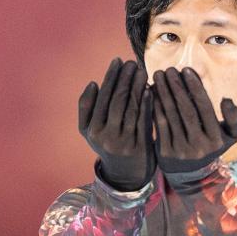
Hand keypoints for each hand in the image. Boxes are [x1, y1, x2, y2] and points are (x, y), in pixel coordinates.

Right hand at [78, 57, 156, 189]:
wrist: (125, 173)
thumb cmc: (107, 143)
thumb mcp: (90, 130)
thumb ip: (86, 107)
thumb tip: (93, 84)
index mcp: (92, 130)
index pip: (103, 97)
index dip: (111, 77)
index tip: (118, 61)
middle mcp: (107, 137)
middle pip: (117, 101)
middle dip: (125, 78)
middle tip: (131, 62)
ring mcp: (125, 142)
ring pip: (131, 108)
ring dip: (137, 87)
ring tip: (141, 71)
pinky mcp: (141, 146)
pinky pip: (144, 120)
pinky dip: (147, 103)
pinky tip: (149, 89)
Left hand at [151, 67, 236, 172]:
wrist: (191, 173)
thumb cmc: (210, 144)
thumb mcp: (230, 135)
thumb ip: (234, 117)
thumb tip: (227, 100)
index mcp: (216, 140)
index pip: (205, 108)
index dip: (195, 87)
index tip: (186, 69)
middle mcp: (199, 147)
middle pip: (187, 110)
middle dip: (177, 87)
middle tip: (169, 70)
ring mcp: (181, 151)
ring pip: (171, 116)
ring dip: (164, 93)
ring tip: (159, 76)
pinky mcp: (166, 153)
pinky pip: (160, 125)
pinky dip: (155, 106)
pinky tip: (152, 91)